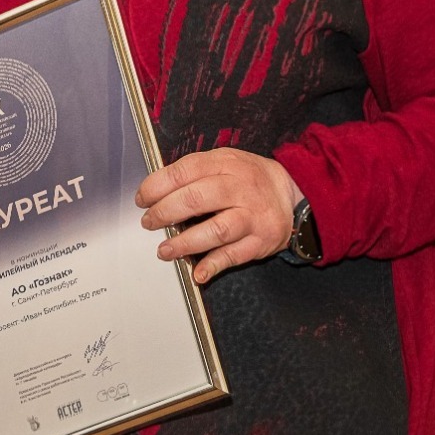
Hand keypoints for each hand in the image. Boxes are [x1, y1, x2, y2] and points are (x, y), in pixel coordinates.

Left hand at [135, 148, 303, 284]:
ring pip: (216, 230)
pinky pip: (234, 255)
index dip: (157, 186)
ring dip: (185, 243)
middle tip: (149, 223)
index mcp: (225, 164)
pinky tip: (197, 272)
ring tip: (165, 250)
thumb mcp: (224, 161)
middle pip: (196, 199)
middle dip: (165, 213)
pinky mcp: (261, 241)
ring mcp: (252, 216)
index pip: (185, 171)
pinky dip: (213, 265)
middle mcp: (240, 189)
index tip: (142, 199)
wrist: (292, 194)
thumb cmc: (248, 178)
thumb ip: (194, 172)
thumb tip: (156, 190)